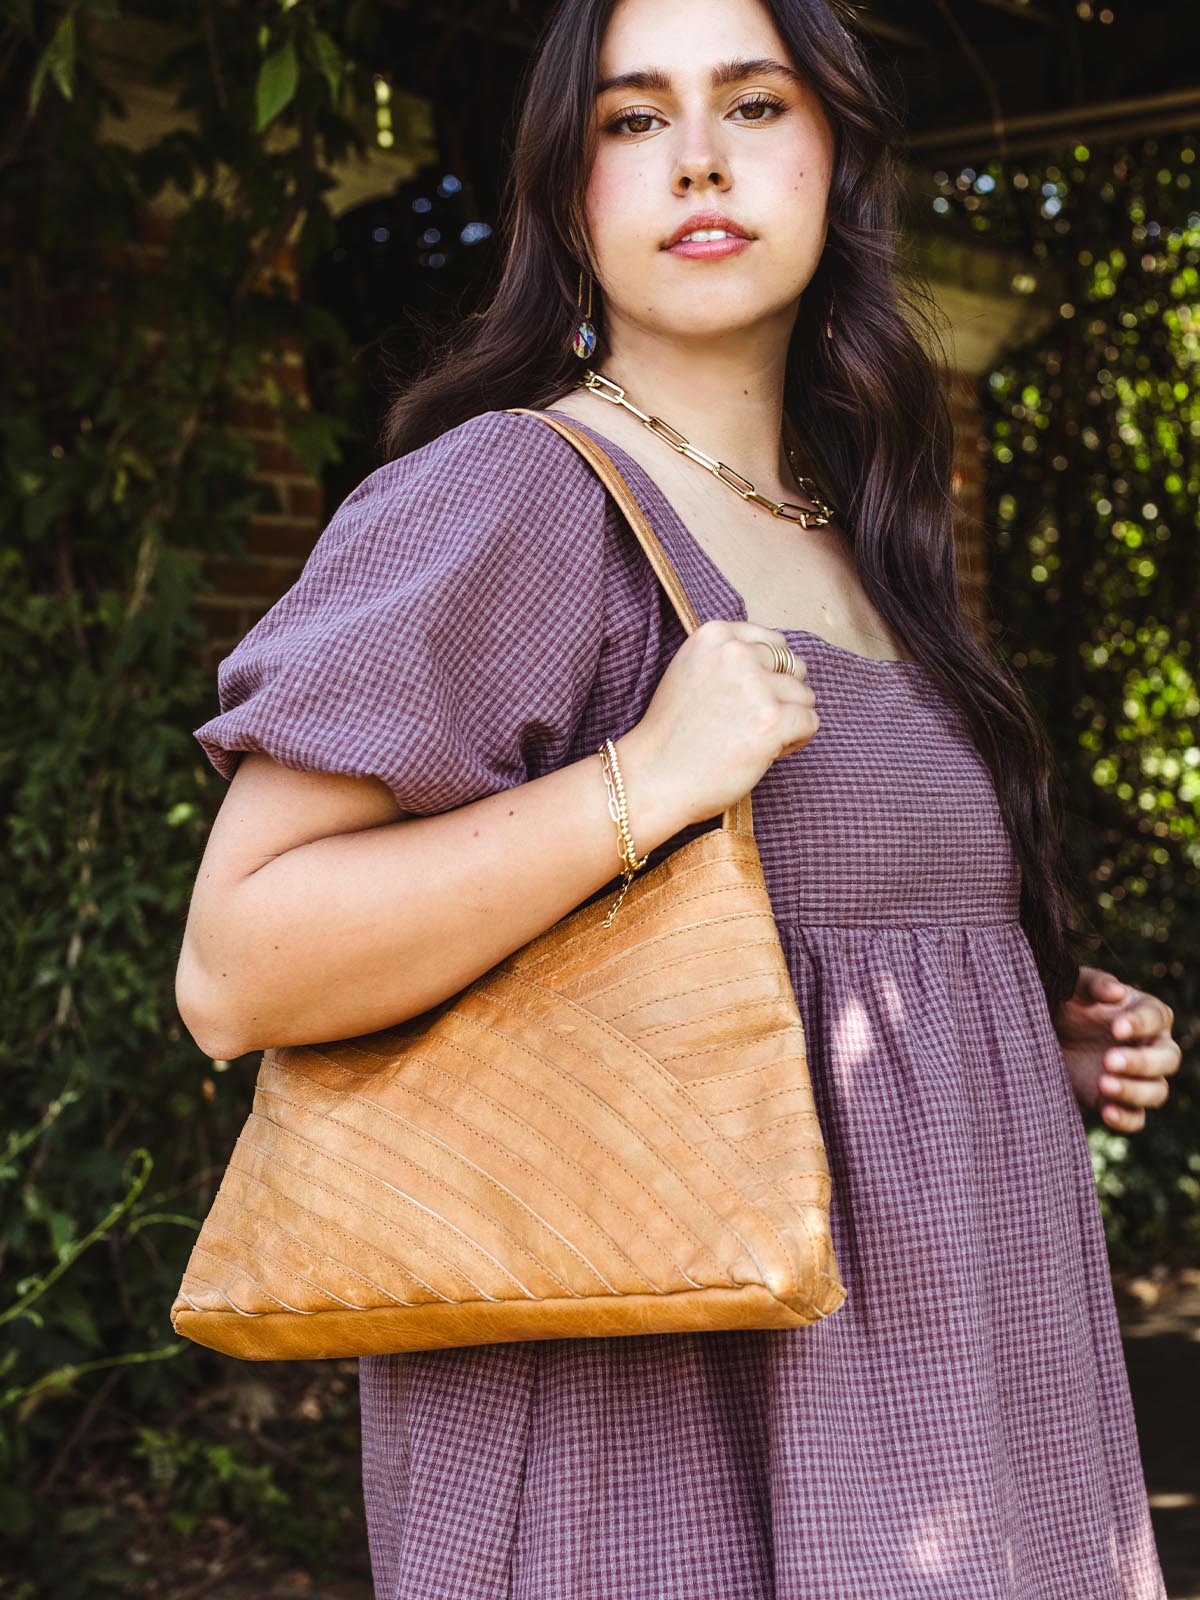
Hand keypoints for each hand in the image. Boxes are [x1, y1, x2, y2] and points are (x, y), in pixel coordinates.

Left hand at [1053, 965, 1180, 1132]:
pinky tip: (1107, 1112)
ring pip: (1157, 1091)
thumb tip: (1116, 992)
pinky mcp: (1121, 1101)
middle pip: (1167, 1059)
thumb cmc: (1068, 1003)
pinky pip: (1137, 1118)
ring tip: (1103, 1083)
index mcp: (1147, 1013)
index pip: (1156, 1018)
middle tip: (1109, 1060)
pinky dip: (1126, 1119)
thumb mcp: (1074, 986)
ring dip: (1134, 1091)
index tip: (1116, 1028)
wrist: (1047, 1034)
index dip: (1140, 1024)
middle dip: (1141, 1062)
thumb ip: (1094, 984)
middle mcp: (1153, 1046)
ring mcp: (1140, 1077)